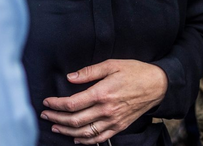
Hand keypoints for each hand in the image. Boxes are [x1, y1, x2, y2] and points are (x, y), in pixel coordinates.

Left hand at [41, 59, 168, 143]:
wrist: (157, 85)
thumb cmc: (134, 72)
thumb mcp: (112, 64)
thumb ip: (89, 71)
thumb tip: (70, 77)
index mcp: (102, 93)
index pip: (72, 103)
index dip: (56, 104)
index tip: (47, 102)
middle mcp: (106, 110)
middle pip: (75, 120)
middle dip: (56, 119)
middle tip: (45, 115)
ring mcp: (113, 121)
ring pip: (84, 133)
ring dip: (66, 132)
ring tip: (55, 127)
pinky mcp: (119, 127)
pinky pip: (99, 138)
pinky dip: (85, 141)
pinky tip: (76, 138)